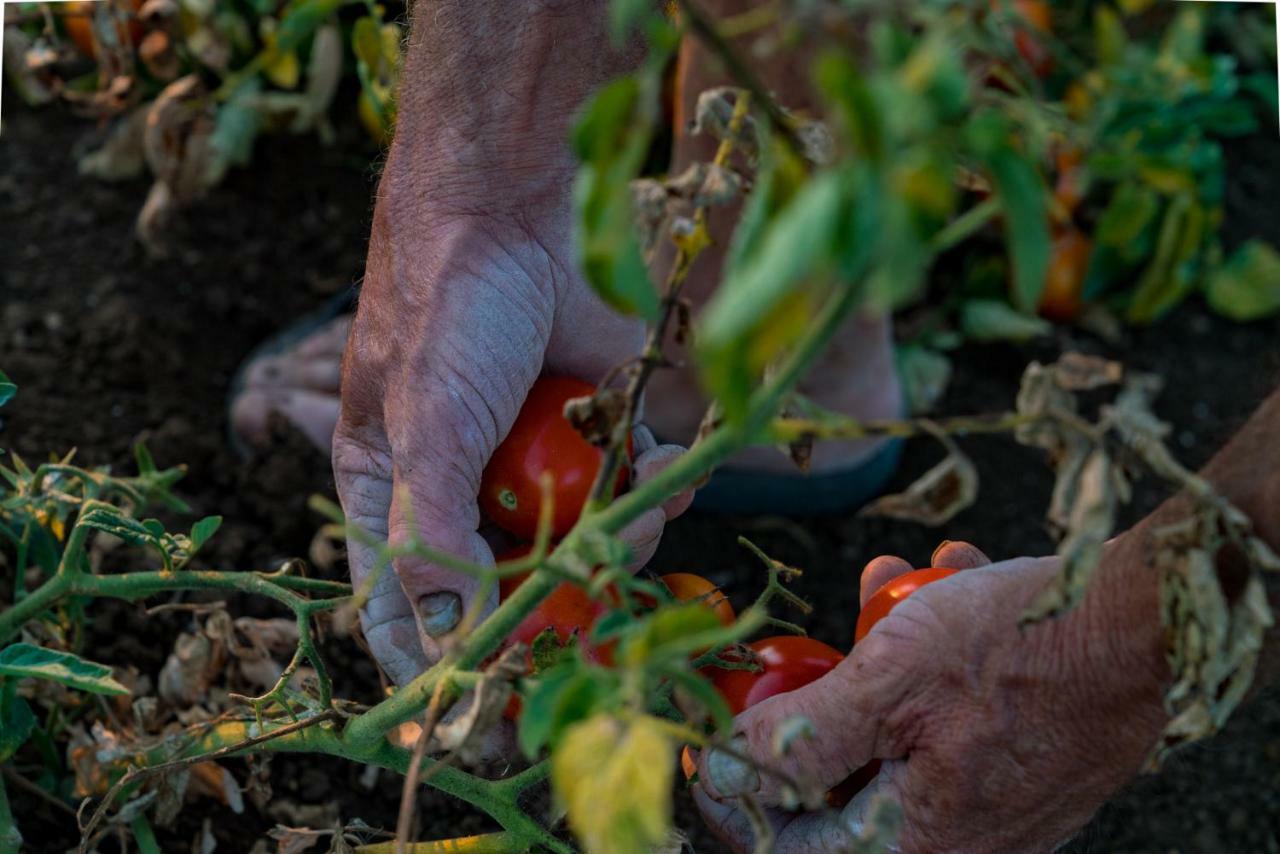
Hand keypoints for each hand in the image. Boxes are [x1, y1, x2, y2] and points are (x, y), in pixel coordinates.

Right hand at [334, 175, 691, 685]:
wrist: (522, 204)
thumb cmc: (449, 309)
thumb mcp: (427, 426)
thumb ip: (432, 534)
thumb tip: (445, 643)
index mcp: (389, 491)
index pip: (401, 608)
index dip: (436, 667)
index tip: (482, 719)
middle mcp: (463, 486)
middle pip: (507, 590)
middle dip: (559, 606)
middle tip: (601, 630)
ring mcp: (534, 460)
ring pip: (581, 546)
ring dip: (616, 536)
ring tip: (632, 495)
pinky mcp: (594, 430)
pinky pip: (628, 493)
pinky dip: (648, 486)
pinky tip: (654, 458)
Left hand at [694, 540, 1168, 851]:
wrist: (1149, 620)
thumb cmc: (1022, 647)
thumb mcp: (890, 678)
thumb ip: (799, 736)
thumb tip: (726, 764)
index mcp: (911, 847)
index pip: (786, 848)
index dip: (737, 789)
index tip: (714, 730)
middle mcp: (951, 844)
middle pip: (839, 784)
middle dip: (819, 700)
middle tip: (810, 646)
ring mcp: (986, 806)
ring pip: (894, 736)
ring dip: (878, 661)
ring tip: (893, 586)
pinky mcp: (1012, 765)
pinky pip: (946, 721)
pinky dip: (932, 663)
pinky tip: (947, 584)